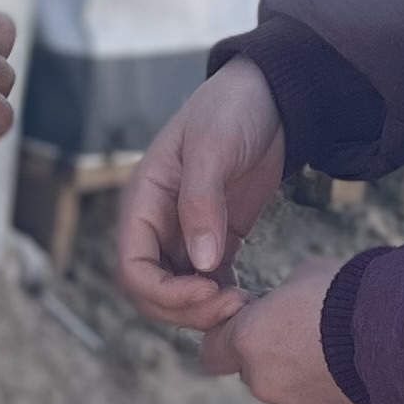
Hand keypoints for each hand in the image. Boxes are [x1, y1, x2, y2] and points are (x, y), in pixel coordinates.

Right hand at [115, 59, 287, 328]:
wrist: (271, 94)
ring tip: (244, 306)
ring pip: (179, 292)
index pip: (132, 267)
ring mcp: (186, 232)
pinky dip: (222, 297)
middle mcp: (157, 222)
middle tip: (234, 307)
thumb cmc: (232, 108)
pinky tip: (250, 299)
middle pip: (152, 290)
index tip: (208, 293)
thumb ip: (201, 203)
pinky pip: (208, 282)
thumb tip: (200, 264)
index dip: (163, 293)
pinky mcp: (217, 237)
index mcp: (143, 200)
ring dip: (205, 309)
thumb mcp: (213, 147)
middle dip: (186, 309)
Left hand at [200, 260, 378, 403]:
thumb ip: (279, 302)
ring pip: (290, 398)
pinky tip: (360, 376)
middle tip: (311, 336)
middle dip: (275, 359)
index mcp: (249, 341)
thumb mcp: (304, 278)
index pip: (213, 352)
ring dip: (306, 381)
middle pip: (255, 376)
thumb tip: (279, 308)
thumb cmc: (351, 292)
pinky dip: (335, 399)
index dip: (229, 340)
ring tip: (344, 356)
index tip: (251, 328)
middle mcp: (265, 383)